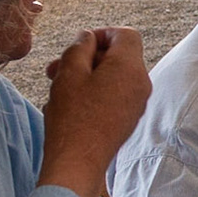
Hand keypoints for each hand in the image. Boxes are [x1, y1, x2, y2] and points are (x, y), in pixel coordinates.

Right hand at [39, 27, 150, 196]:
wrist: (79, 162)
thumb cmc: (72, 117)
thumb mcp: (69, 73)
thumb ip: (80, 47)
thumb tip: (87, 37)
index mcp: (130, 68)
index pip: (126, 34)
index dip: (102, 34)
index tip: (79, 44)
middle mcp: (141, 83)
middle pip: (118, 56)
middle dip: (87, 57)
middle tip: (56, 67)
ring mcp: (138, 103)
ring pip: (114, 76)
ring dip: (87, 75)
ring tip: (57, 85)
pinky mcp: (129, 118)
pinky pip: (115, 94)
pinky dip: (95, 91)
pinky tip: (69, 103)